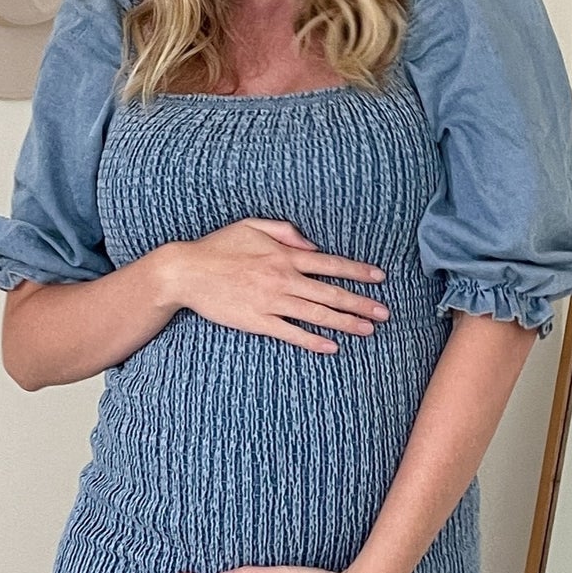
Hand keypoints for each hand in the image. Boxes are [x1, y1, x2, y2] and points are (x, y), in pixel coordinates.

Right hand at [161, 220, 389, 352]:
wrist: (186, 272)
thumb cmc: (217, 247)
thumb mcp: (252, 226)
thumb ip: (285, 232)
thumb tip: (312, 245)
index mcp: (284, 255)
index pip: (330, 263)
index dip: (358, 271)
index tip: (379, 278)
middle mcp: (283, 278)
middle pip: (330, 293)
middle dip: (361, 303)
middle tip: (384, 313)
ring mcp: (271, 301)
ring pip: (317, 314)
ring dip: (345, 323)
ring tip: (367, 330)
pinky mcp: (257, 321)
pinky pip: (291, 333)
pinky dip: (313, 340)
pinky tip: (331, 346)